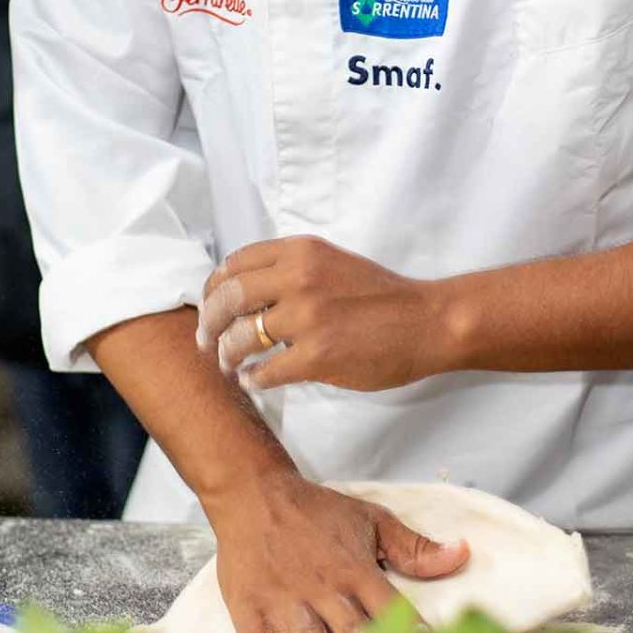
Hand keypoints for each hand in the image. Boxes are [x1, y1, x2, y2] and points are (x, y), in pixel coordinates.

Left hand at [198, 235, 446, 391]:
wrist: (427, 321)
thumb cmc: (381, 295)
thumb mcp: (332, 263)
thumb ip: (291, 270)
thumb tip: (244, 293)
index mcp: (301, 252)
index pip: (235, 264)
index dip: (213, 288)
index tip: (210, 306)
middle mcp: (299, 278)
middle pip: (228, 299)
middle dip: (209, 324)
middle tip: (205, 342)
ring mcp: (307, 318)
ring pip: (241, 338)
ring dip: (226, 355)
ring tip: (228, 364)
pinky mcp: (317, 356)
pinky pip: (266, 371)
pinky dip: (253, 379)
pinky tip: (254, 380)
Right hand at [208, 470, 468, 632]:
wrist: (255, 494)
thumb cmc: (316, 512)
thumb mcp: (371, 520)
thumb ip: (414, 547)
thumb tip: (462, 554)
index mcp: (355, 570)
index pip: (389, 604)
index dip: (410, 628)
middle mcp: (323, 589)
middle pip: (351, 626)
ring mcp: (285, 600)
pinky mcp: (250, 606)